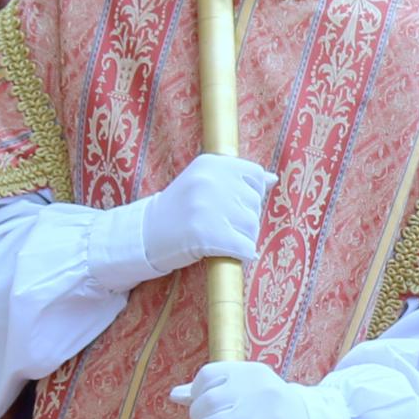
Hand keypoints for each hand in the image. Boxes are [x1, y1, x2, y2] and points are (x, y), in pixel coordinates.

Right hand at [116, 153, 271, 283]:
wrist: (145, 235)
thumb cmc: (180, 210)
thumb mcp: (204, 183)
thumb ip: (237, 179)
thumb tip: (273, 179)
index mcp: (211, 164)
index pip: (255, 175)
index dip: (249, 195)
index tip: (230, 205)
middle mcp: (210, 181)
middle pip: (255, 204)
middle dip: (244, 221)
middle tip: (219, 226)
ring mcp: (207, 207)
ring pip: (252, 228)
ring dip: (243, 239)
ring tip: (220, 239)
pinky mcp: (206, 235)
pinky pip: (245, 248)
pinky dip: (242, 255)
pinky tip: (226, 253)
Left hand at [169, 359, 338, 418]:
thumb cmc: (272, 410)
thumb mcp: (247, 391)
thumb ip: (212, 390)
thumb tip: (175, 394)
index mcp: (252, 372)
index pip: (209, 375)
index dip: (196, 392)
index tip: (199, 404)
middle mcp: (257, 390)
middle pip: (208, 402)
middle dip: (197, 418)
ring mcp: (261, 416)